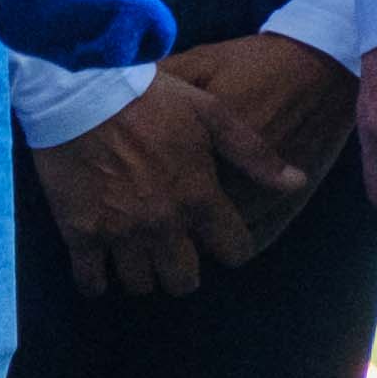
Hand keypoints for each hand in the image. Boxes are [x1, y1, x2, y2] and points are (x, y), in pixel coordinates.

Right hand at [23, 36, 342, 300]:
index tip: (221, 240)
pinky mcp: (80, 233)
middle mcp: (163, 223)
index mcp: (199, 197)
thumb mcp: (212, 114)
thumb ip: (254, 154)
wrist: (80, 93)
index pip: (233, 250)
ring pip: (140, 284)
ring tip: (140, 257)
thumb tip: (296, 183)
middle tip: (177, 254)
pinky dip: (97, 281)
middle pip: (183, 280)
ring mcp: (120, 232)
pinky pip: (91, 280)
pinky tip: (101, 270)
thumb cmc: (151, 99)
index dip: (232, 248)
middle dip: (185, 272)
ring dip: (144, 275)